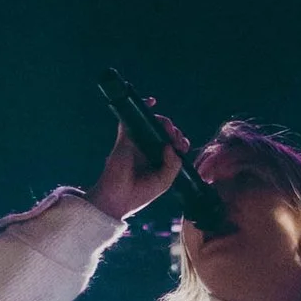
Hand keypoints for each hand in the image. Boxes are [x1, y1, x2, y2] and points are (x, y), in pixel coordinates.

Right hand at [92, 108, 190, 222]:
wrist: (119, 199)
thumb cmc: (140, 193)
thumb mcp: (165, 181)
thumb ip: (173, 164)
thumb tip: (170, 145)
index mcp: (158, 160)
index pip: (174, 144)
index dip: (181, 142)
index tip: (181, 148)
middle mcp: (148, 149)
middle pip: (165, 131)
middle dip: (174, 132)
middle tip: (175, 141)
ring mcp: (136, 142)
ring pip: (152, 123)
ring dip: (164, 122)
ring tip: (167, 131)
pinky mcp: (125, 138)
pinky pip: (131, 118)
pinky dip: (142, 107)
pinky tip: (151, 101)